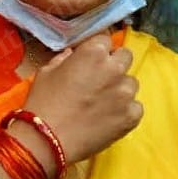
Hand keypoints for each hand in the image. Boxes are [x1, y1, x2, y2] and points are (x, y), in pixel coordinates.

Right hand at [21, 32, 142, 165]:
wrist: (47, 140)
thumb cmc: (42, 103)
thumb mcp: (46, 72)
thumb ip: (63, 59)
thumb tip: (72, 55)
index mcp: (93, 52)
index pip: (105, 38)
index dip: (97, 48)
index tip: (91, 58)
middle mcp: (115, 68)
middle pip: (125, 56)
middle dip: (113, 64)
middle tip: (98, 79)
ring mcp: (126, 93)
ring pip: (131, 83)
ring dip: (119, 88)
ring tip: (102, 103)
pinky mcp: (132, 116)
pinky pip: (135, 107)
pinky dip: (124, 111)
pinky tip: (107, 118)